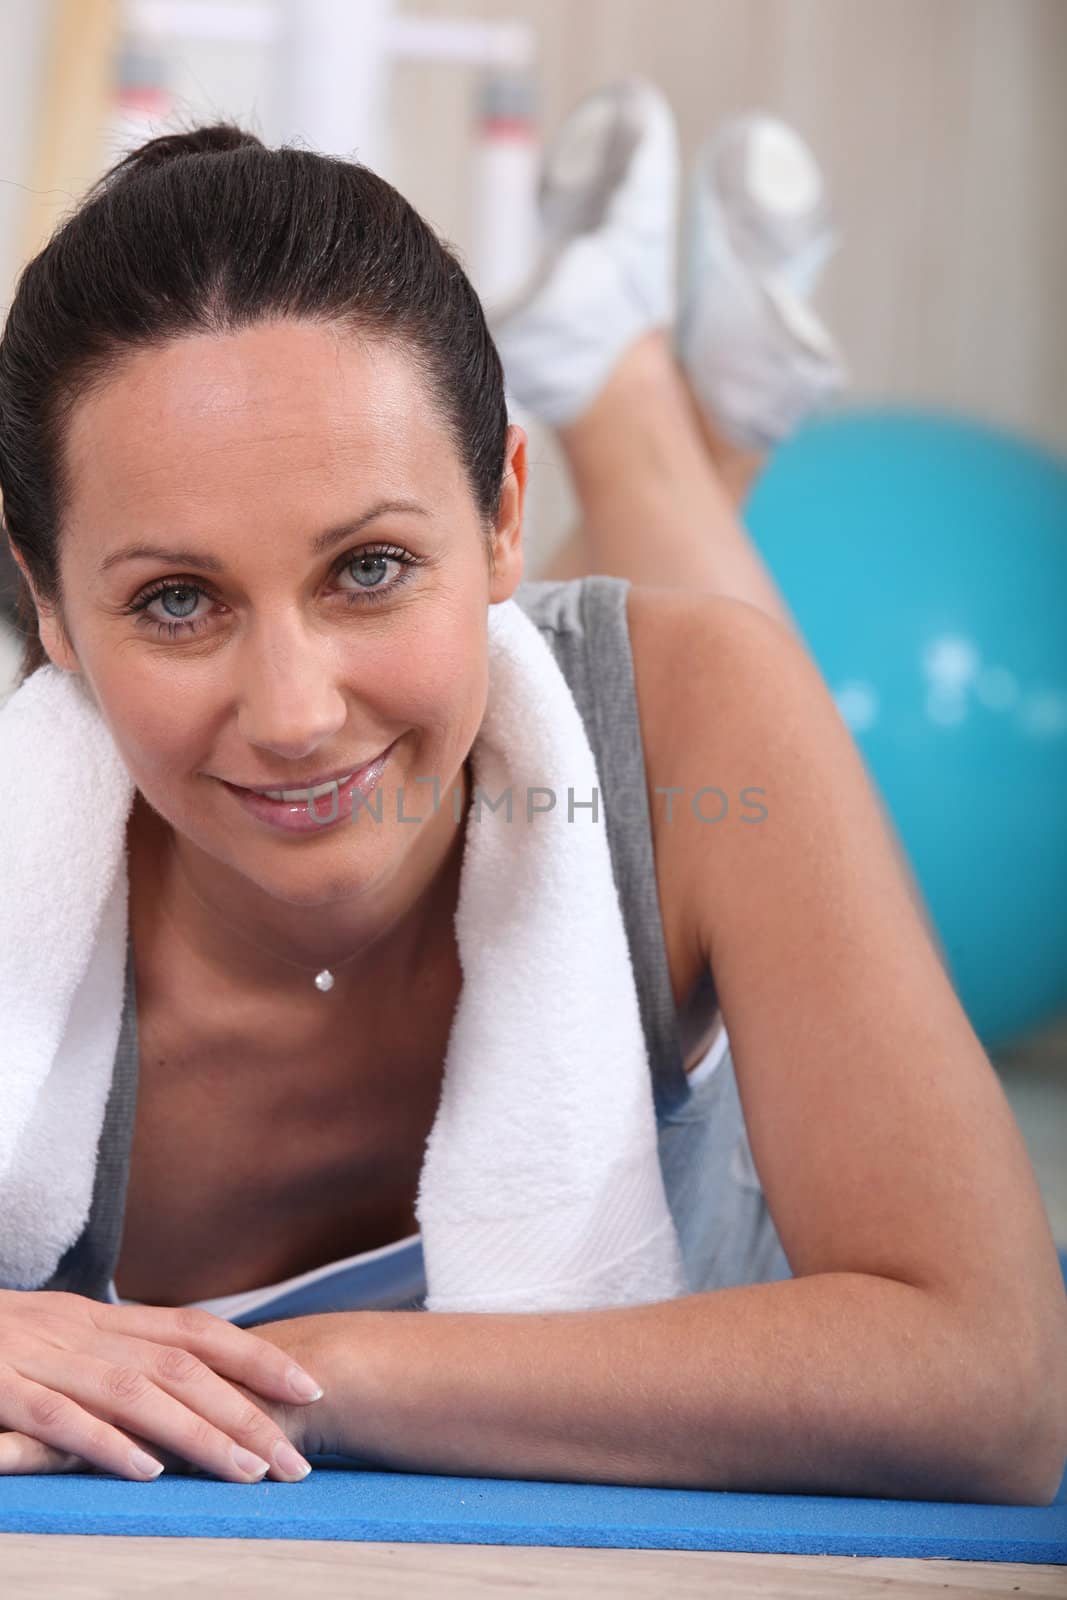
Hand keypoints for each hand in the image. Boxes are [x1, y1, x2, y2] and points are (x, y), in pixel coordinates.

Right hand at [0, 1289, 326, 1482]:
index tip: (310, 1388)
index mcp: (99, 1319)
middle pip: (180, 1366)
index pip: (195, 1331)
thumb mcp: (60, 1340)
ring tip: (246, 1472)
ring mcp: (39, 1360)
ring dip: (197, 1434)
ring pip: (133, 1392)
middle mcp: (80, 1332)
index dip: (257, 1356)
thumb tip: (184, 1388)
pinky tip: (144, 1472)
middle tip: (295, 1458)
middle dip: (246, 1411)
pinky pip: (56, 1418)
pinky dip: (103, 1444)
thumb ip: (117, 1357)